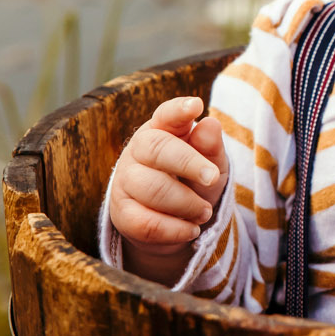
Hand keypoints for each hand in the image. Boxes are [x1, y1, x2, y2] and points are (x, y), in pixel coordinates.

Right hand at [107, 96, 227, 276]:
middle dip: (190, 163)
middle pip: (158, 149)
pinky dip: (175, 229)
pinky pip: (147, 223)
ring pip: (153, 189)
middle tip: (212, 178)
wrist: (174, 221)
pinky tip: (191, 229)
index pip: (167, 114)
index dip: (179, 110)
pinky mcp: (122, 214)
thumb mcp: (211, 163)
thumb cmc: (194, 181)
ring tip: (205, 212)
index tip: (195, 106)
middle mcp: (138, 151)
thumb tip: (210, 124)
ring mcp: (126, 181)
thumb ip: (210, 146)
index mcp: (162, 129)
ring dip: (187, 204)